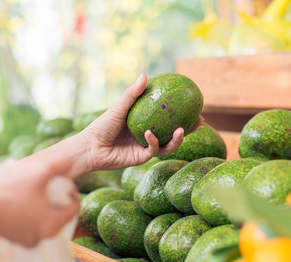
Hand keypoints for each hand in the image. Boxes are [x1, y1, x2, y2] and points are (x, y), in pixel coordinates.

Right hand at [0, 156, 79, 247]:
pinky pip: (26, 220)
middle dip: (53, 195)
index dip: (71, 190)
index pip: (74, 208)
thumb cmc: (4, 188)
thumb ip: (61, 164)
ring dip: (38, 199)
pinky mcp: (8, 237)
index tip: (60, 180)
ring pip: (41, 215)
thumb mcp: (38, 170)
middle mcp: (40, 238)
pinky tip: (12, 193)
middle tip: (41, 181)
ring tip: (25, 184)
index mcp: (52, 226)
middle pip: (58, 212)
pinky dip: (25, 207)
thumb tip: (71, 161)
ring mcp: (23, 240)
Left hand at [83, 73, 203, 170]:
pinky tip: (149, 133)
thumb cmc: (102, 126)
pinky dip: (153, 141)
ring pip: (167, 145)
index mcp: (144, 123)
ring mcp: (145, 148)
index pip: (166, 118)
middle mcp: (147, 136)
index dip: (180, 113)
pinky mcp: (140, 158)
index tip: (193, 104)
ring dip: (177, 139)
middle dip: (188, 129)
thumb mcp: (119, 107)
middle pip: (172, 133)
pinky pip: (153, 150)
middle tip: (200, 120)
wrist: (90, 147)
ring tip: (182, 129)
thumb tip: (146, 74)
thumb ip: (132, 93)